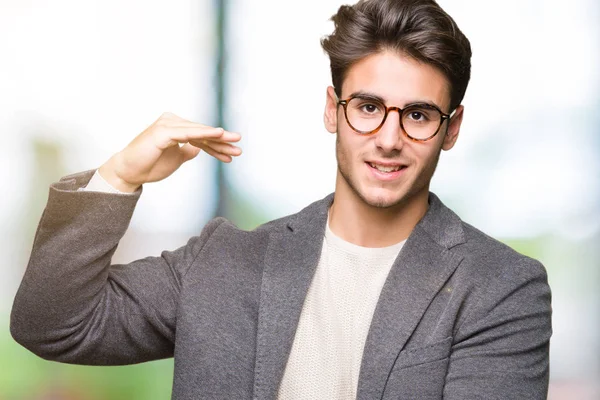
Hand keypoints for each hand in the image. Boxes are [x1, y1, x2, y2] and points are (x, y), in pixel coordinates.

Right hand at [99, 112, 241, 191]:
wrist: (129, 172)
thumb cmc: (150, 165)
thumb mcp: (176, 159)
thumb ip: (187, 151)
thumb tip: (199, 147)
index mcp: (175, 127)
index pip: (201, 136)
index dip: (217, 145)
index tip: (233, 154)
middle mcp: (172, 122)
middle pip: (202, 132)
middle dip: (222, 142)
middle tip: (239, 148)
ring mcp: (167, 125)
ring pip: (198, 132)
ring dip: (217, 138)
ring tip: (234, 142)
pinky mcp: (162, 132)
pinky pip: (187, 133)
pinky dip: (204, 133)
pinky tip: (219, 133)